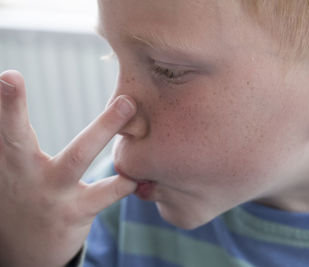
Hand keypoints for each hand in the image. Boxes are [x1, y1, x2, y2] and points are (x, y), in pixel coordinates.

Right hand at [0, 70, 136, 266]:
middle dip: (12, 109)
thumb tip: (8, 93)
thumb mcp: (14, 170)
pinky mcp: (75, 212)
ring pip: (77, 156)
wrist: (26, 250)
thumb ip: (15, 140)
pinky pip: (105, 194)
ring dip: (103, 128)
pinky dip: (123, 182)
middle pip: (15, 137)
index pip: (1, 129)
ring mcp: (51, 193)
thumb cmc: (24, 195)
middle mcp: (24, 174)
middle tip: (10, 78)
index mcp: (10, 161)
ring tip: (126, 104)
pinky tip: (139, 173)